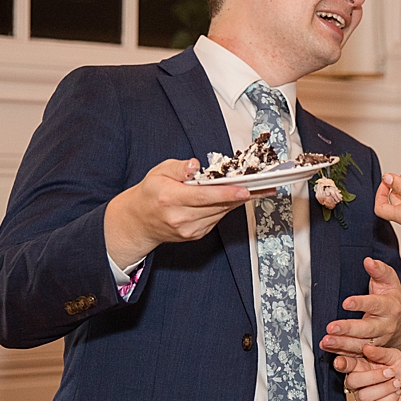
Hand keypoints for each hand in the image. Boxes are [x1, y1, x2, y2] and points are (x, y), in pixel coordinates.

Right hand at [104, 158, 266, 267]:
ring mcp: (189, 229)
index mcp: (170, 198)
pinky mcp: (196, 235)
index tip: (246, 190)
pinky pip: (217, 219)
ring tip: (255, 189)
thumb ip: (179, 167)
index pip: (204, 196)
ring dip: (237, 201)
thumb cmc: (151, 193)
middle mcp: (180, 217)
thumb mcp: (159, 172)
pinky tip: (234, 198)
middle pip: (217, 205)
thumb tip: (196, 165)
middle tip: (261, 185)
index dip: (227, 193)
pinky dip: (226, 207)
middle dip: (241, 195)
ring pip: (221, 213)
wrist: (139, 221)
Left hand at [321, 257, 400, 355]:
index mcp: (390, 307)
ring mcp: (379, 341)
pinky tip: (330, 351)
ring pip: (361, 345)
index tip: (346, 302)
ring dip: (342, 345)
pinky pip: (357, 356)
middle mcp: (385, 326)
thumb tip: (369, 261)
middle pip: (367, 329)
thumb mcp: (389, 280)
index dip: (361, 303)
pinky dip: (343, 356)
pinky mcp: (372, 351)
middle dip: (349, 329)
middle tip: (331, 328)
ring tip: (326, 341)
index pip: (376, 304)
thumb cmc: (391, 297)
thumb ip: (379, 270)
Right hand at [342, 344, 400, 400]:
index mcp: (361, 366)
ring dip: (385, 388)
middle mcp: (360, 384)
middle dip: (373, 376)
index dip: (341, 364)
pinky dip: (390, 399)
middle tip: (391, 372)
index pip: (346, 365)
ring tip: (397, 383)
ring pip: (363, 396)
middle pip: (352, 381)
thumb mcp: (396, 357)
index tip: (340, 362)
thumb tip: (367, 347)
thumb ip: (381, 353)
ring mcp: (366, 399)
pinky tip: (397, 394)